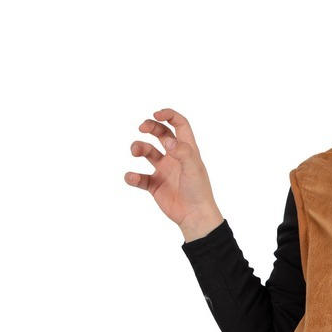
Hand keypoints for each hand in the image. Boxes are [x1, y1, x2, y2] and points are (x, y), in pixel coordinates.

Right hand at [125, 108, 223, 239]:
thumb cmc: (199, 191)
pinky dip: (133, 176)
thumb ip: (183, 152)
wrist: (194, 216)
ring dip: (138, 147)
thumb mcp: (194, 168)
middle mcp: (174, 157)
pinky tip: (132, 177)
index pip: (179, 125)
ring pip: (147, 152)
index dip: (168, 115)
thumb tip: (169, 140)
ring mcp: (164, 170)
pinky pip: (140, 178)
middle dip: (150, 127)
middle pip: (161, 134)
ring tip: (134, 151)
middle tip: (141, 127)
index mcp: (186, 150)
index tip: (156, 114)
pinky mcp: (155, 185)